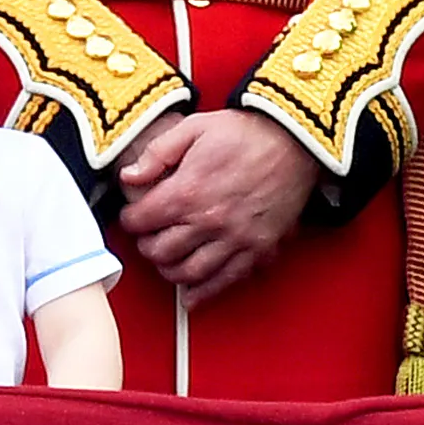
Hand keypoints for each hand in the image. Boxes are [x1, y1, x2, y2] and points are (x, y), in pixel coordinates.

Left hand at [116, 109, 319, 307]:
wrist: (294, 143)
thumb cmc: (245, 134)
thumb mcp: (193, 128)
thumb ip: (156, 154)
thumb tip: (129, 175)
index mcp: (188, 191)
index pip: (142, 221)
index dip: (130, 220)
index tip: (132, 217)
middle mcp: (210, 221)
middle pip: (161, 251)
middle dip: (147, 247)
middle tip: (147, 240)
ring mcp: (236, 239)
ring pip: (190, 272)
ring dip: (171, 272)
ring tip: (166, 262)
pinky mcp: (259, 249)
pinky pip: (228, 280)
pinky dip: (206, 293)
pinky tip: (192, 295)